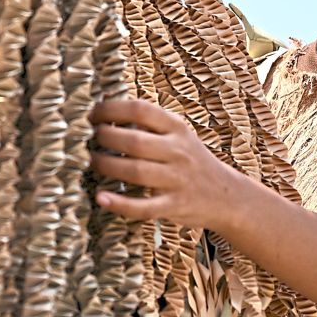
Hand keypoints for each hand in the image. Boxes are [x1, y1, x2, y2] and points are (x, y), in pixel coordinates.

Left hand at [90, 98, 243, 231]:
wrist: (228, 195)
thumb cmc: (191, 160)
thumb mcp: (178, 135)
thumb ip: (150, 124)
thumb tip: (106, 110)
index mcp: (177, 128)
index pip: (141, 109)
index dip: (111, 109)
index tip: (92, 114)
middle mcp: (178, 151)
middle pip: (134, 141)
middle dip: (105, 137)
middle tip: (89, 139)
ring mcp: (177, 180)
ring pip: (135, 171)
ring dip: (106, 166)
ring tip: (91, 162)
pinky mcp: (173, 206)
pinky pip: (143, 207)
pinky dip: (119, 204)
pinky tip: (100, 198)